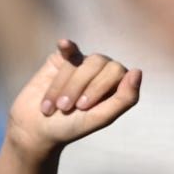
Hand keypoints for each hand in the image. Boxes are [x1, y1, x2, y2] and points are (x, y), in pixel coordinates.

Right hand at [0, 39, 140, 167]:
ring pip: (78, 61)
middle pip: (98, 62)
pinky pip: (68, 49)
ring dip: (63, 85)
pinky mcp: (61, 59)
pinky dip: (67, 46)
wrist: (36, 128)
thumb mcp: (100, 118)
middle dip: (79, 86)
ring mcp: (81, 64)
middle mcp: (101, 72)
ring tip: (54, 106)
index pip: (117, 71)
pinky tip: (64, 44)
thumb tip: (138, 72)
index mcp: (115, 86)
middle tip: (65, 108)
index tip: (83, 107)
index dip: (98, 86)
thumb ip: (124, 99)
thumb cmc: (70, 127)